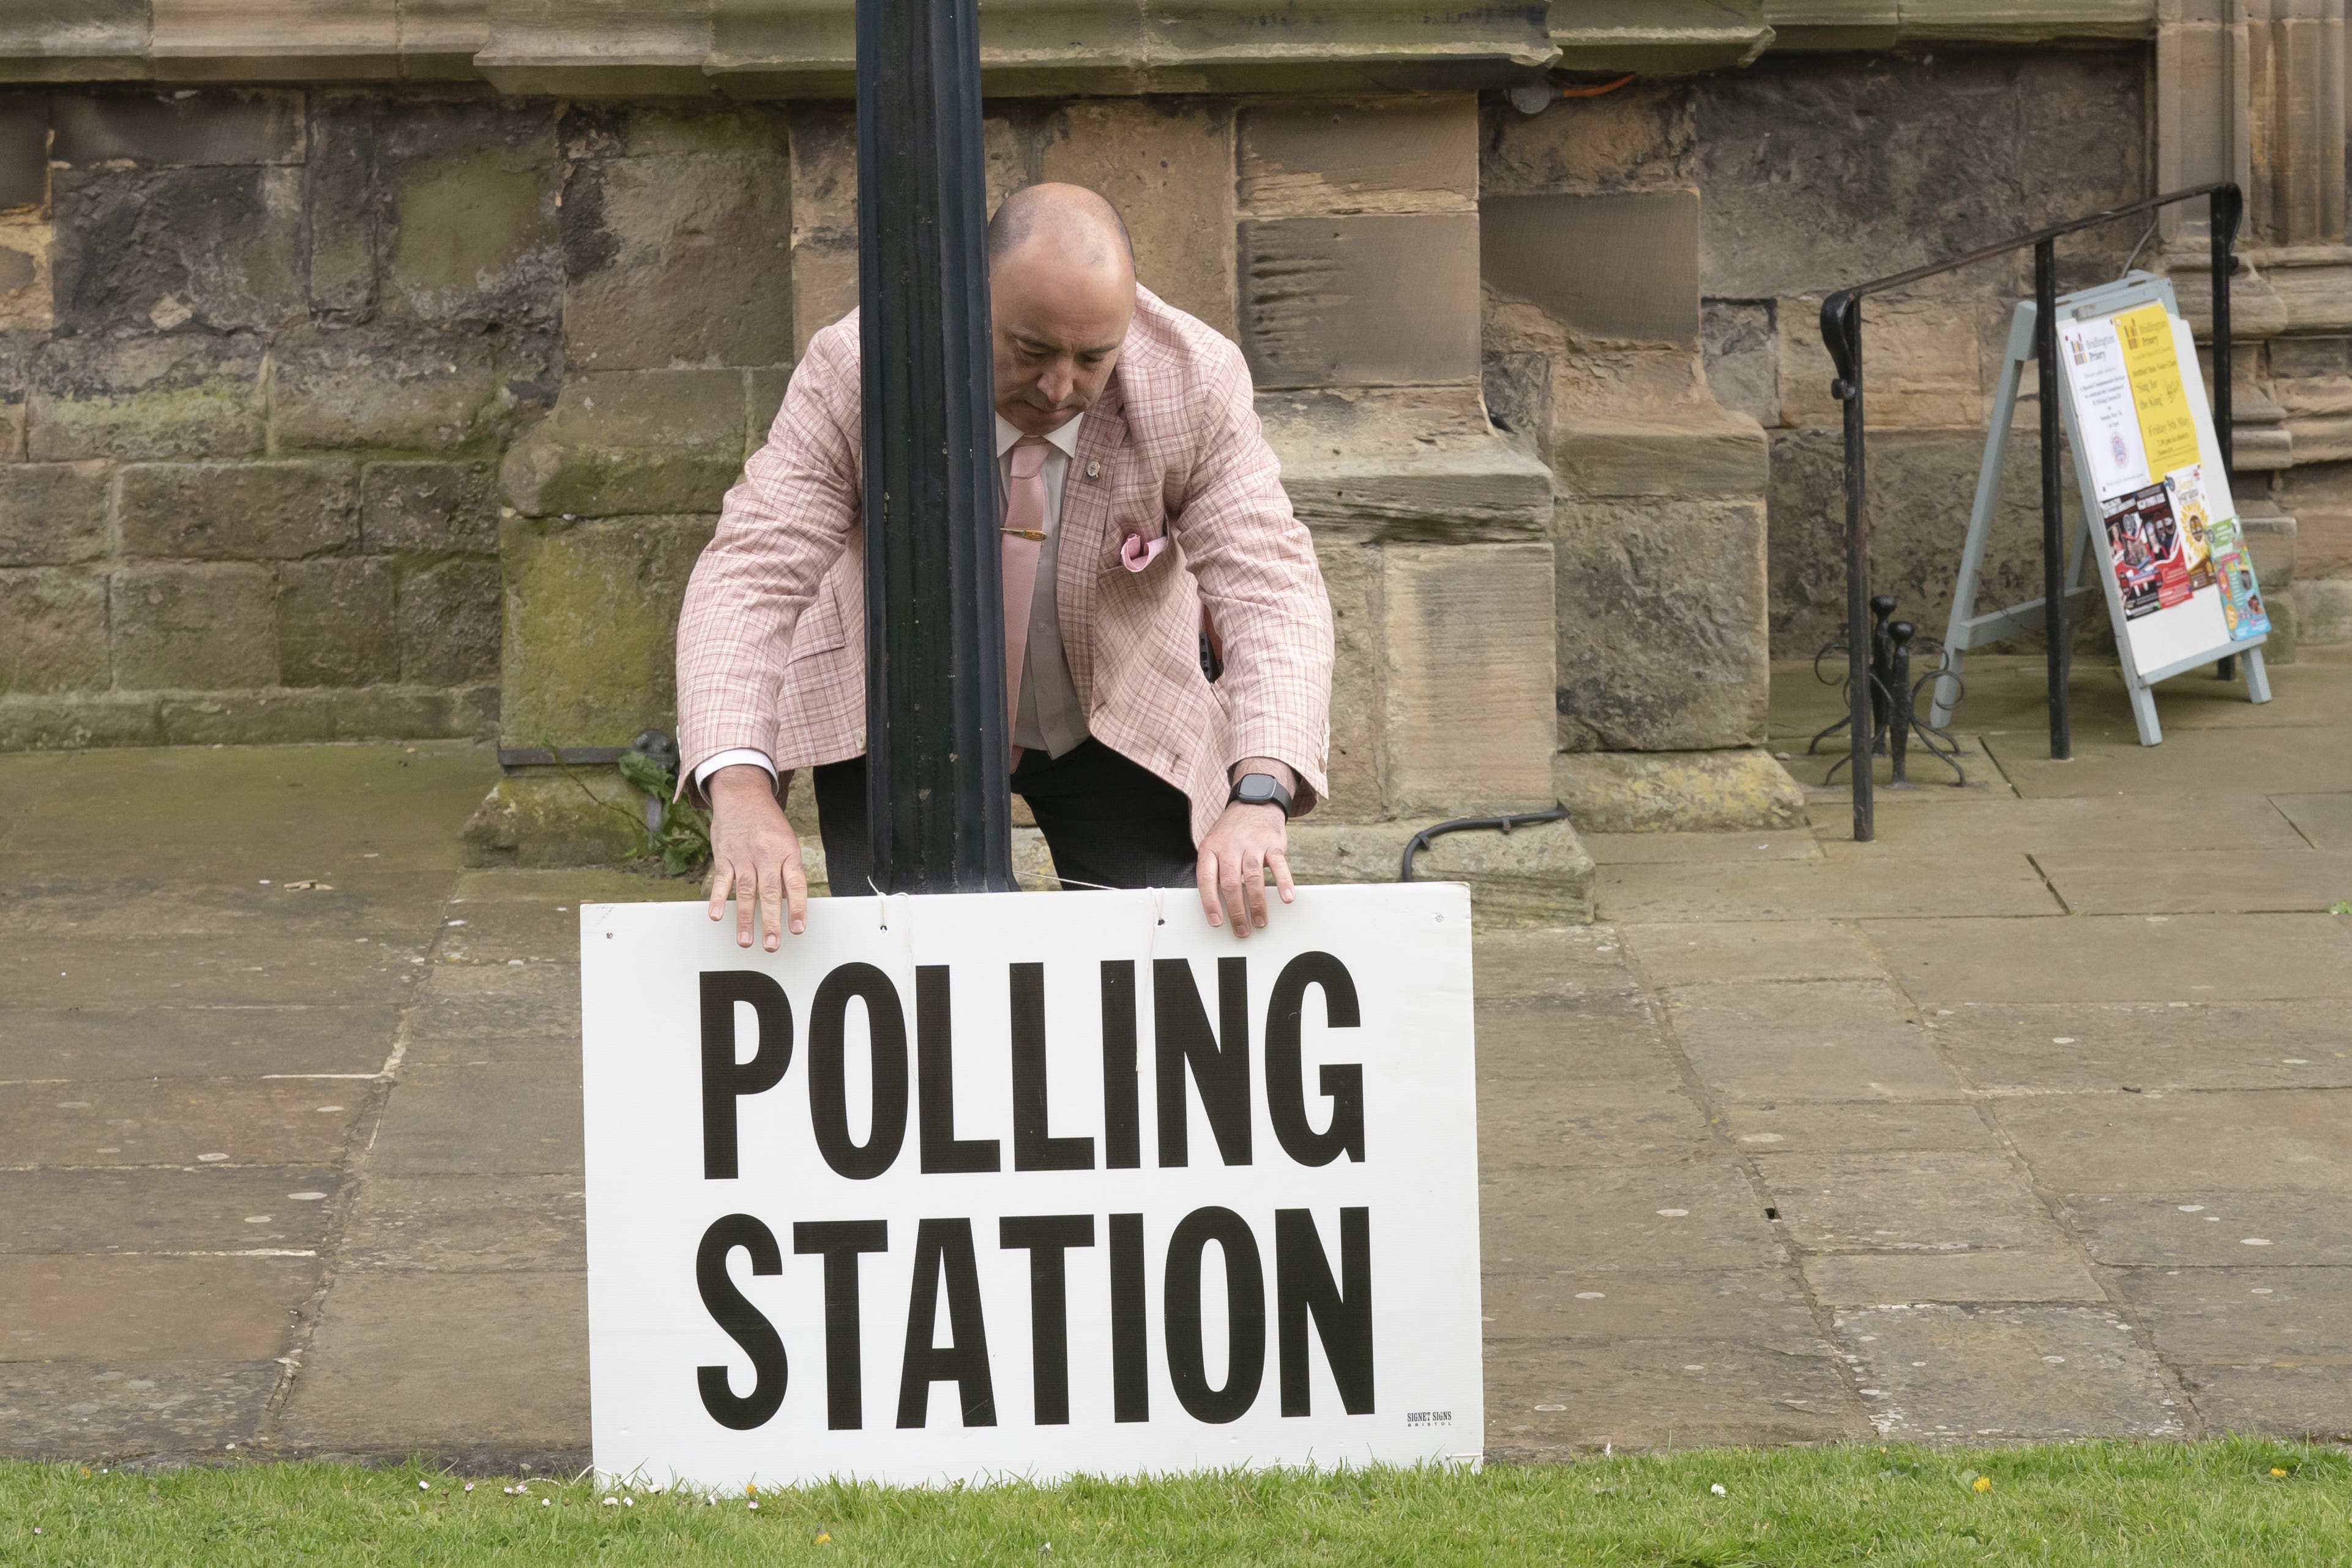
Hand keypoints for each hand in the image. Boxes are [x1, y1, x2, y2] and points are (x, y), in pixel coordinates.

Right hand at [705, 764, 807, 949]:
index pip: (795, 884)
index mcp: (787, 852)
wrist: (742, 793)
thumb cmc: (768, 822)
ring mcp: (744, 856)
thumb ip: (787, 870)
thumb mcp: (787, 841)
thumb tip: (791, 901)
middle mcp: (766, 855)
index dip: (797, 907)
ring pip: (746, 891)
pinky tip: (717, 916)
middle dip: (771, 921)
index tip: (797, 929)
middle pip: (770, 892)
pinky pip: (722, 880)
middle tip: (772, 944)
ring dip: (745, 919)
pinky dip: (718, 899)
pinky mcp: (724, 856)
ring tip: (746, 941)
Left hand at [1196, 783, 1294, 939]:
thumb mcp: (1214, 845)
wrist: (1254, 804)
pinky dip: (1284, 882)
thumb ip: (1214, 870)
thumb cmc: (1232, 832)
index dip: (1210, 902)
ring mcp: (1251, 844)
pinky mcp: (1272, 843)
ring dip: (1257, 904)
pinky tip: (1287, 898)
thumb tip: (1217, 905)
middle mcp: (1229, 846)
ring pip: (1252, 877)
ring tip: (1260, 921)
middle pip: (1230, 882)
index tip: (1216, 921)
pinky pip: (1278, 865)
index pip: (1206, 879)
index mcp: (1210, 848)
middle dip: (1236, 910)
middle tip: (1242, 929)